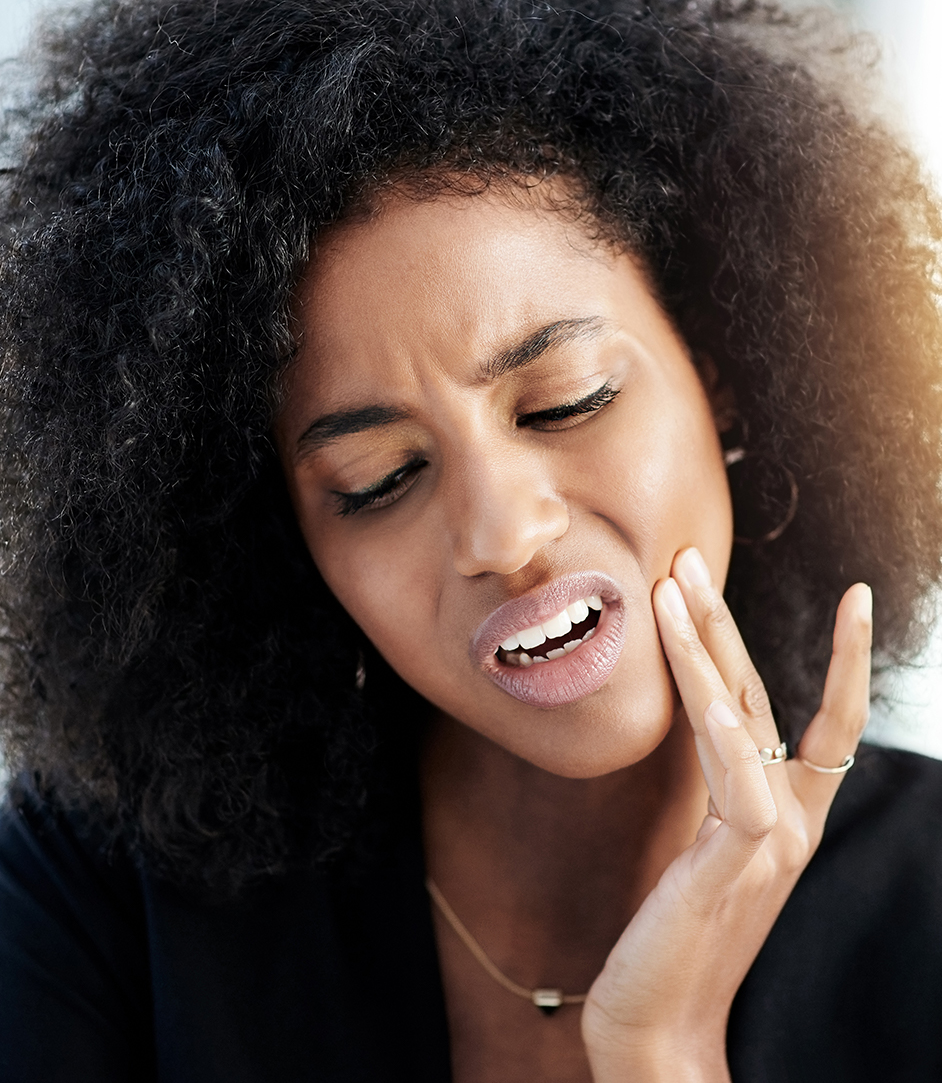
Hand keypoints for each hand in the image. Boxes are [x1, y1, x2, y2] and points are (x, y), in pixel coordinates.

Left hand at [581, 547, 871, 1081]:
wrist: (658, 1022)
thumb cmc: (674, 934)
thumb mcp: (703, 848)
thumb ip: (719, 790)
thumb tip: (710, 726)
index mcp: (782, 814)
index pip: (820, 720)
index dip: (842, 660)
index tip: (852, 596)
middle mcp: (787, 820)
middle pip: (764, 697)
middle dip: (727, 622)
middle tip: (689, 559)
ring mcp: (768, 841)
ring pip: (743, 719)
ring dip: (706, 646)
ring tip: (672, 586)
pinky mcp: (736, 863)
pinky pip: (736, 779)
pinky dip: (720, 726)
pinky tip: (700, 683)